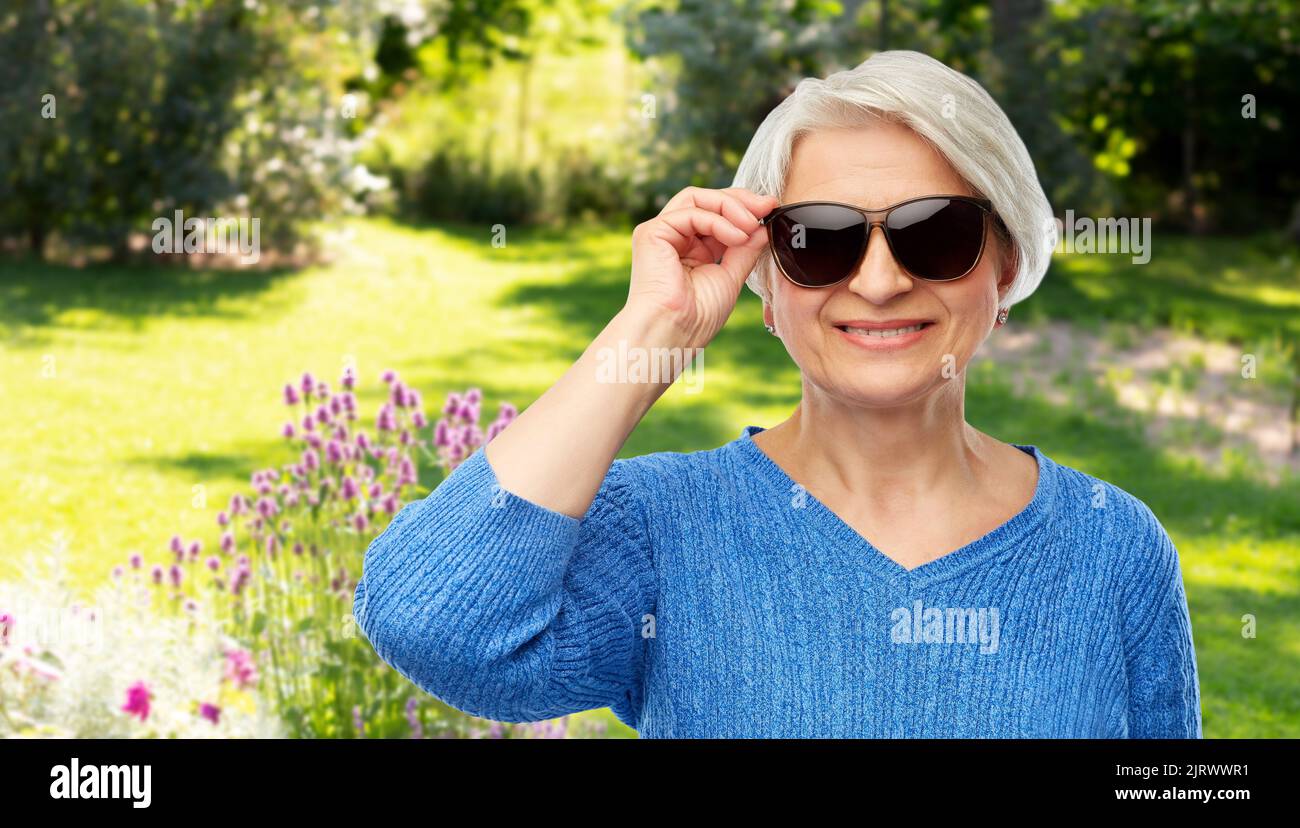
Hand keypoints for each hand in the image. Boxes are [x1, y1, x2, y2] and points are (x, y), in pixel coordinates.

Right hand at [624, 186, 777, 348]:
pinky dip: (718, 220)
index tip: (771, 209)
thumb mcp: (730, 277)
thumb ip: (745, 250)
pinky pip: (690, 213)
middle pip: (706, 200)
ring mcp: (661, 233)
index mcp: (690, 249)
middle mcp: (673, 238)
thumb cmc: (697, 318)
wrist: (673, 335)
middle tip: (767, 206)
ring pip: (697, 199)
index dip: (744, 209)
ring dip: (731, 206)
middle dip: (740, 200)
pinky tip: (737, 236)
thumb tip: (763, 228)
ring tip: (752, 224)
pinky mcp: (651, 233)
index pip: (716, 215)